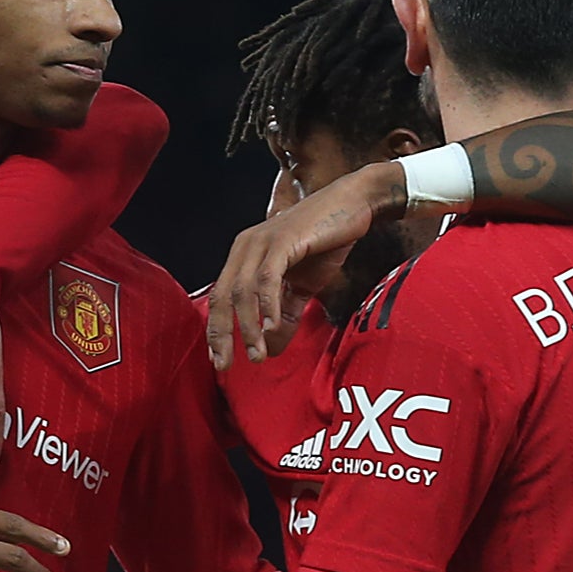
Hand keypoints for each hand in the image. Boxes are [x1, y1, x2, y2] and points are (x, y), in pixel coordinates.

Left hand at [207, 162, 405, 367]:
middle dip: (222, 335)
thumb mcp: (303, 286)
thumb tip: (270, 351)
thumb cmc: (326, 242)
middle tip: (227, 365)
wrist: (355, 206)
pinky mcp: (282, 241)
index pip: (220, 299)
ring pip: (244, 291)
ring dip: (249, 326)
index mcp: (243, 257)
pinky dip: (268, 305)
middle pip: (223, 297)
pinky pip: (268, 278)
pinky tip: (272, 327)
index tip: (220, 360)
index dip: (217, 330)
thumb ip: (285, 316)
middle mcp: (245, 248)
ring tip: (258, 354)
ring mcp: (261, 242)